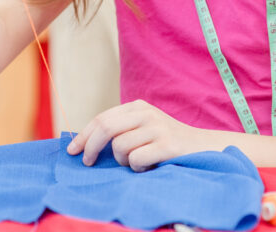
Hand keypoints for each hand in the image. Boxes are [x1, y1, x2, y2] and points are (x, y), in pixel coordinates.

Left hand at [67, 100, 208, 171]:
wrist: (204, 148)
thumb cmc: (166, 142)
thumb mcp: (143, 128)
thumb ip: (120, 129)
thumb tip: (84, 143)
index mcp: (137, 107)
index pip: (102, 119)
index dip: (84, 135)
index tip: (72, 151)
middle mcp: (146, 113)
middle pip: (105, 129)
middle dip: (91, 148)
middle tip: (88, 163)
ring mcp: (157, 127)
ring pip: (120, 148)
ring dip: (123, 162)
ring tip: (137, 163)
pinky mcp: (167, 144)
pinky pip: (136, 159)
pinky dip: (138, 168)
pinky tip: (148, 167)